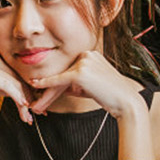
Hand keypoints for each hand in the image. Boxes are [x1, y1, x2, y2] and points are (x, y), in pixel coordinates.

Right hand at [0, 49, 37, 122]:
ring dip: (24, 101)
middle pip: (17, 77)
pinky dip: (17, 97)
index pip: (15, 72)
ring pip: (14, 82)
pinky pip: (7, 85)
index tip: (36, 104)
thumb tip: (23, 94)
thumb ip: (4, 86)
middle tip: (39, 113)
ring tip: (29, 116)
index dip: (27, 89)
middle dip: (29, 96)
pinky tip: (23, 107)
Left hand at [25, 50, 141, 118]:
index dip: (57, 83)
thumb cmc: (109, 95)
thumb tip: (56, 85)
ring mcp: (83, 62)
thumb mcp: (88, 86)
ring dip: (48, 92)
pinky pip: (59, 80)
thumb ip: (73, 83)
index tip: (44, 92)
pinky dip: (46, 83)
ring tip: (37, 105)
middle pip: (63, 72)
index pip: (69, 68)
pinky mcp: (80, 72)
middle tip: (38, 102)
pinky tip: (34, 85)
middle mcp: (86, 54)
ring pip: (61, 78)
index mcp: (90, 54)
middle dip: (50, 88)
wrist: (125, 101)